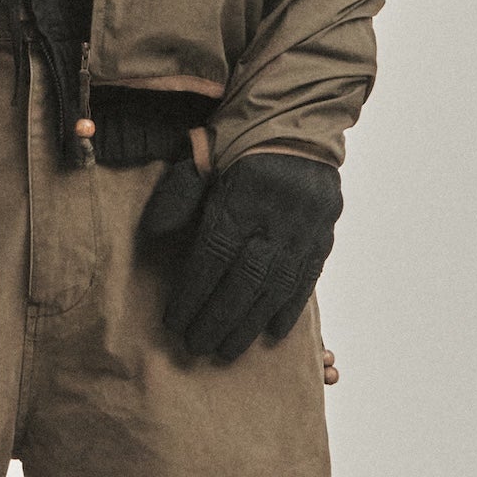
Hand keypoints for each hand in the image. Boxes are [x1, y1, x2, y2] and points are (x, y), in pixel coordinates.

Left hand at [138, 151, 340, 361]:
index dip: (193, 294)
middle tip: (197, 347)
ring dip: (250, 324)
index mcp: (241, 197)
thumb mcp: (201, 159)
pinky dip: (289, 309)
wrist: (296, 125)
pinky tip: (271, 333)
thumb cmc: (238, 146)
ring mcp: (304, 229)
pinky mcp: (323, 235)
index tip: (175, 322)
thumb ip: (178, 196)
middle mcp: (275, 217)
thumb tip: (153, 234)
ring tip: (228, 350)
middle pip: (243, 280)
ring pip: (275, 287)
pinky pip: (307, 279)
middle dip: (217, 319)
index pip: (213, 257)